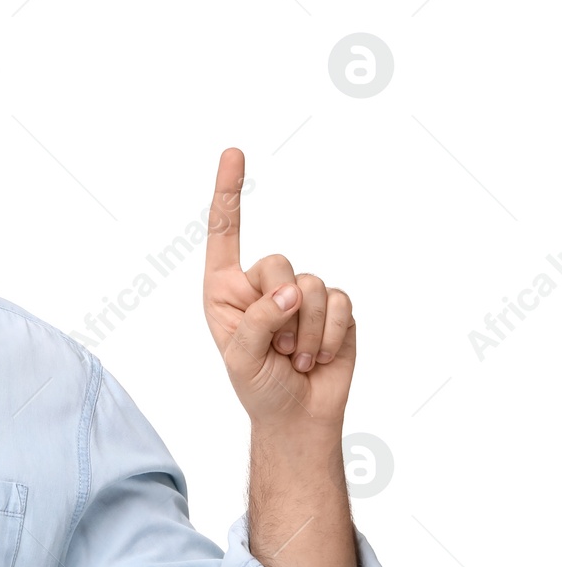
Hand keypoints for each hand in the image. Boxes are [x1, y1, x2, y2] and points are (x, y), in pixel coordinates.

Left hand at [202, 147, 355, 429]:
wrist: (298, 415)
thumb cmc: (257, 386)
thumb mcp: (240, 357)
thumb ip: (257, 320)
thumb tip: (291, 290)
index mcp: (225, 288)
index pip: (225, 232)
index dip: (228, 192)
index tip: (233, 152)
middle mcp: (262, 283)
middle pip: (278, 262)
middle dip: (281, 310)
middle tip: (277, 348)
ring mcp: (300, 293)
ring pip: (312, 286)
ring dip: (306, 332)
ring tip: (296, 357)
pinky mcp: (335, 307)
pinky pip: (340, 304)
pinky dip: (330, 336)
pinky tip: (318, 357)